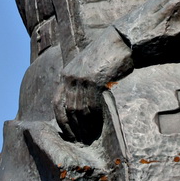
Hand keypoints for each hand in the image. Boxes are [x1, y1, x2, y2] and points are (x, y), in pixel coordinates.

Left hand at [54, 28, 134, 142]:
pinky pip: (90, 103)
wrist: (122, 40)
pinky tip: (97, 123)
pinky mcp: (92, 78)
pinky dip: (93, 116)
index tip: (68, 133)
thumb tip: (83, 106)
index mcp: (66, 74)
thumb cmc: (110, 56)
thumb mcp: (91, 69)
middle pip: (66, 108)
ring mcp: (80, 77)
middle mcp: (69, 76)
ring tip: (89, 136)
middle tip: (80, 140)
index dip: (61, 120)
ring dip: (83, 125)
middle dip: (72, 126)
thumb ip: (83, 84)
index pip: (57, 102)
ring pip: (77, 108)